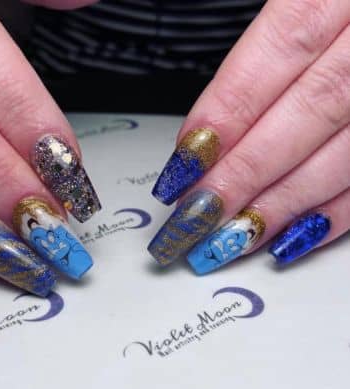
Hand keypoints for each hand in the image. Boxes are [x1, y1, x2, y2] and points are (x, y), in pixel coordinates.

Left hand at [149, 0, 349, 271]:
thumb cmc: (332, 9)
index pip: (276, 54)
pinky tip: (290, 236)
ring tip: (231, 238)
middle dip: (243, 174)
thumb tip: (205, 142)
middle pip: (308, 111)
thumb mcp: (299, 3)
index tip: (182, 168)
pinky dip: (334, 212)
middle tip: (194, 219)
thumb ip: (258, 64)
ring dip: (281, 203)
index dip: (224, 117)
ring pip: (344, 152)